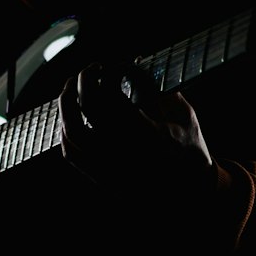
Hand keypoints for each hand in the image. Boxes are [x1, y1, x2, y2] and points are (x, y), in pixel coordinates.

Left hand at [58, 61, 214, 195]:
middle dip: (82, 81)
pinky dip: (64, 129)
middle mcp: (126, 152)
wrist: (190, 192)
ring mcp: (110, 167)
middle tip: (90, 70)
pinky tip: (70, 116)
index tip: (111, 66)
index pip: (112, 96)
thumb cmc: (190, 148)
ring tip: (72, 88)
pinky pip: (71, 153)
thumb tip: (132, 63)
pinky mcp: (101, 178)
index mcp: (149, 134)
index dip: (106, 74)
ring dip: (66, 103)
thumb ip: (158, 87)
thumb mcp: (184, 114)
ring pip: (72, 131)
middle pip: (87, 109)